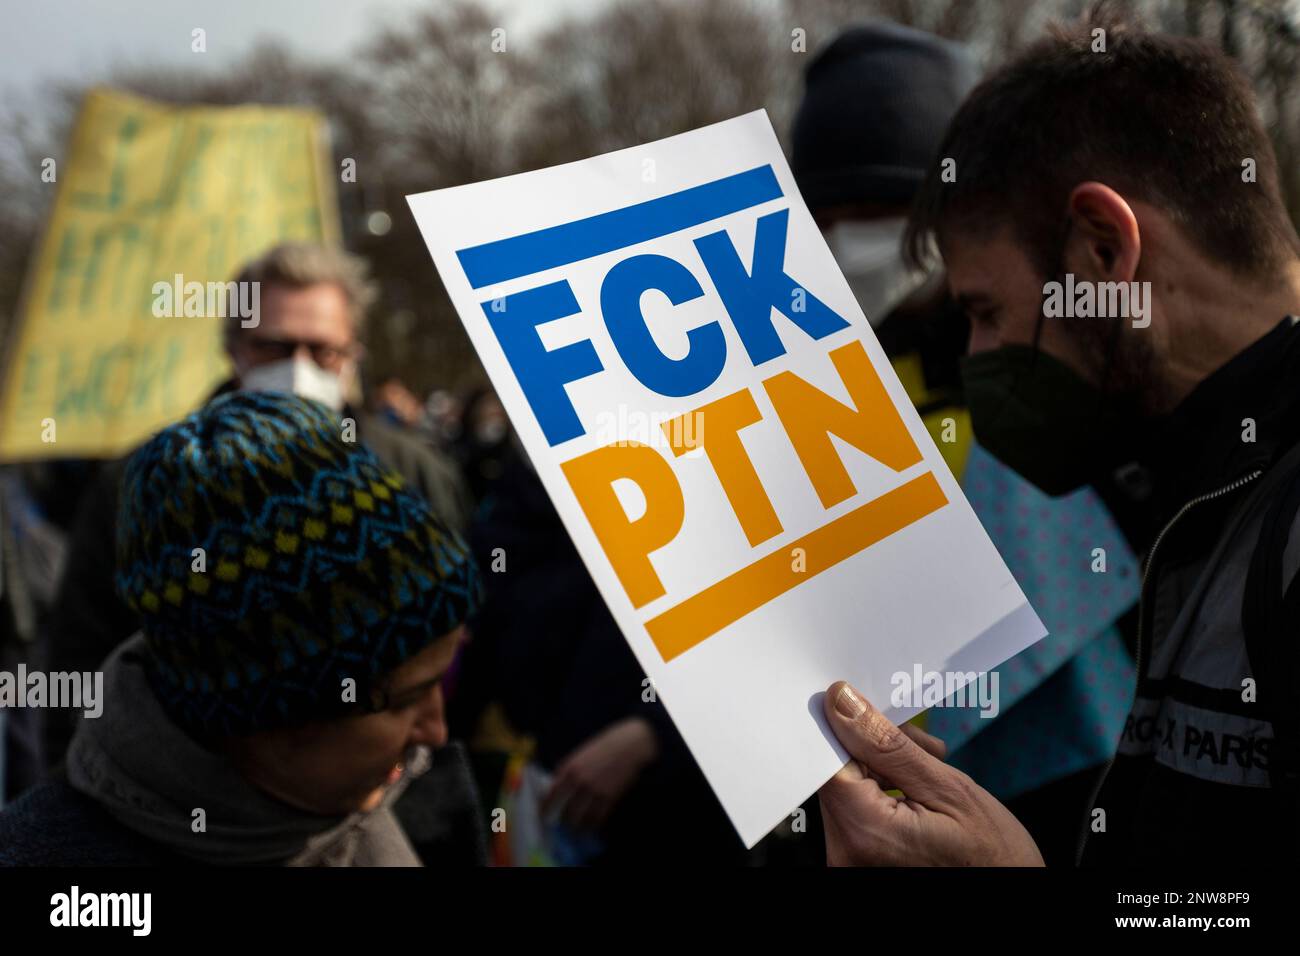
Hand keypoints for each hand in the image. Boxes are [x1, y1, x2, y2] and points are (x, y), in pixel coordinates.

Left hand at [543, 717, 659, 831]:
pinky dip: (592, 825)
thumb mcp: (580, 754)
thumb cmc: (604, 746)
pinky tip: (590, 827)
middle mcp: (580, 781)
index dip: (545, 807)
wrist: (629, 745)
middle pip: (565, 810)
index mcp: (570, 768)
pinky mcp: (609, 797)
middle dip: (562, 821)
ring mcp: (595, 791)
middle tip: (562, 824)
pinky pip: (597, 818)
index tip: (542, 815)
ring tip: (575, 830)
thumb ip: (568, 770)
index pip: (552, 794)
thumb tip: (556, 787)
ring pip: (580, 818)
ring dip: (576, 827)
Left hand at [818, 681, 1043, 865]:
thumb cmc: (995, 856)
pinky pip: (856, 813)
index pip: (826, 760)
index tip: (877, 713)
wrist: (1014, 893)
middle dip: (876, 750)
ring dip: (883, 770)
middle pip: (837, 774)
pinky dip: (882, 795)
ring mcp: (850, 863)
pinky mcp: (857, 864)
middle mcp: (846, 855)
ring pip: (848, 789)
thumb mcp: (950, 788)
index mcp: (866, 832)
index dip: (848, 728)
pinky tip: (918, 795)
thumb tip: (841, 702)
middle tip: (925, 748)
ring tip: (931, 772)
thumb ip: (887, 744)